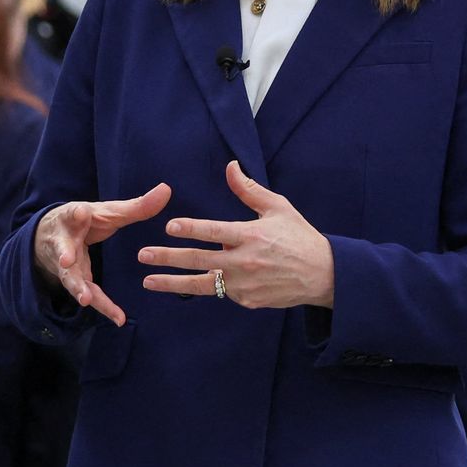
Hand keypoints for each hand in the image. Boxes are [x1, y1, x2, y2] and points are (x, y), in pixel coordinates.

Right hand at [33, 183, 171, 326]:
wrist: (50, 236)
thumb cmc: (84, 221)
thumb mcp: (108, 212)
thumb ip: (137, 206)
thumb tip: (167, 189)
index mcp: (73, 218)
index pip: (73, 214)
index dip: (76, 215)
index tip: (80, 213)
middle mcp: (65, 241)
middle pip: (63, 249)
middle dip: (64, 255)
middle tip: (66, 260)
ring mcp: (66, 264)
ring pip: (70, 277)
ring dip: (77, 288)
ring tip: (85, 299)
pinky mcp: (74, 280)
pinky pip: (88, 294)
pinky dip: (103, 307)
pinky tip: (118, 318)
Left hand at [138, 162, 334, 309]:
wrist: (323, 275)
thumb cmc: (299, 237)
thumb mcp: (278, 208)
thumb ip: (249, 190)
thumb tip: (229, 166)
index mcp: (251, 236)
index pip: (214, 232)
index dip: (190, 229)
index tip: (168, 227)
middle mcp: (245, 262)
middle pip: (199, 260)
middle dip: (167, 258)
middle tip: (143, 255)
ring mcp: (245, 285)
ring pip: (202, 284)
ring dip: (172, 283)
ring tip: (148, 281)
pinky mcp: (248, 301)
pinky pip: (222, 292)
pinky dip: (209, 285)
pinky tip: (190, 282)